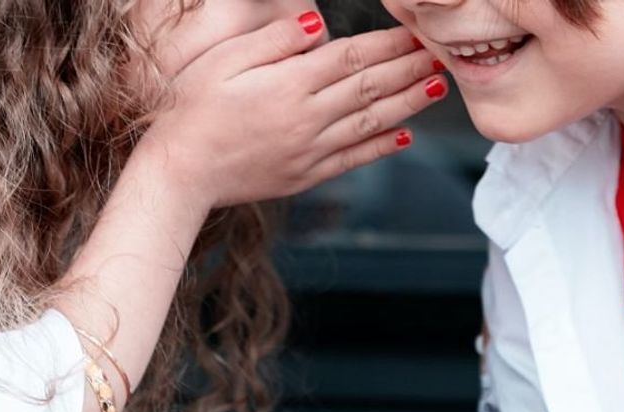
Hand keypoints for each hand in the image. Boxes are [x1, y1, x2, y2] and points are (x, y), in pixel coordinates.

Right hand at [142, 18, 447, 209]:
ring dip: (407, 105)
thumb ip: (274, 41)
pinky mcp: (305, 175)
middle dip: (409, 69)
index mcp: (289, 84)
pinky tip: (404, 137)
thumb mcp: (224, 61)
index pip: (351, 58)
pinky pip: (353, 159)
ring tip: (436, 89)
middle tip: (442, 55)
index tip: (415, 33)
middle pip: (370, 87)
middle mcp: (307, 118)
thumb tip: (318, 23)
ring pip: (370, 123)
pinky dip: (380, 147)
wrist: (181, 172)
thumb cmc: (191, 109)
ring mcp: (310, 150)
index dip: (388, 44)